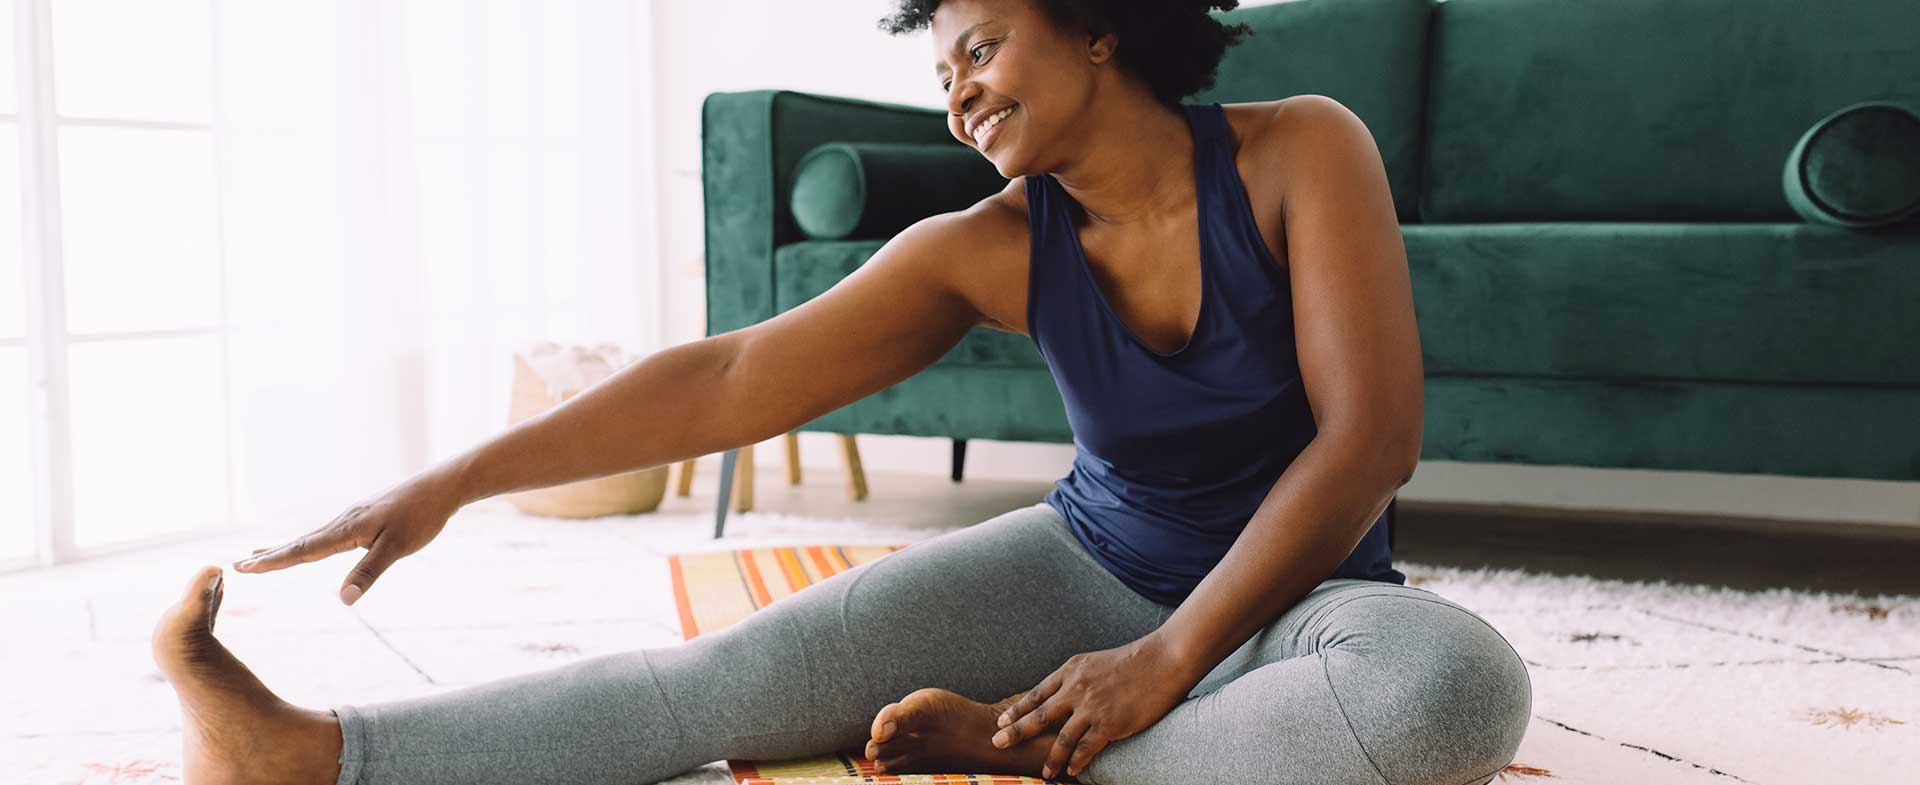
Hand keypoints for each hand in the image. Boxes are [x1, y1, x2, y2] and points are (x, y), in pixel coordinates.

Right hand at [231, 467, 465, 605]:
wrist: (440, 488)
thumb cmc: (421, 517)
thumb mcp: (397, 548)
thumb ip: (369, 572)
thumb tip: (343, 599)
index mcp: (346, 530)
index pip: (303, 550)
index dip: (274, 562)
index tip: (244, 568)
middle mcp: (343, 522)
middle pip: (300, 543)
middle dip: (269, 557)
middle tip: (238, 566)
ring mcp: (351, 519)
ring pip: (311, 538)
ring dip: (284, 549)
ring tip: (260, 556)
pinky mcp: (362, 518)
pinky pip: (326, 534)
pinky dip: (307, 542)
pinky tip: (308, 545)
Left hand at [991, 635, 1196, 779]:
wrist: (1162, 660)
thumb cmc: (1133, 661)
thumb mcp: (1095, 663)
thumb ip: (1077, 679)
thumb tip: (1064, 693)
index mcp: (1071, 672)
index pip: (1037, 693)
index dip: (1018, 709)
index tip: (1001, 721)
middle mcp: (1076, 689)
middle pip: (1039, 716)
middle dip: (1016, 732)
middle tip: (998, 743)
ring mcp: (1092, 708)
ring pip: (1061, 738)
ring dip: (1050, 758)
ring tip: (1044, 773)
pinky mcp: (1110, 724)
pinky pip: (1087, 748)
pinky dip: (1076, 761)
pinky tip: (1070, 771)